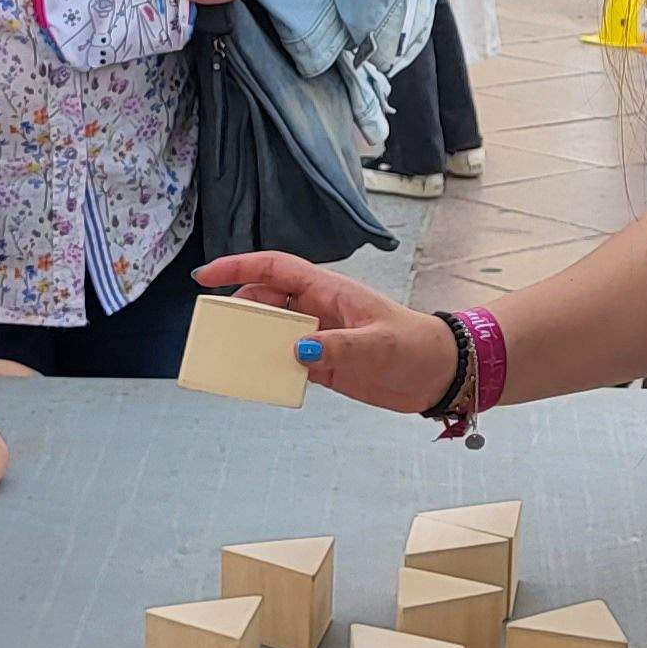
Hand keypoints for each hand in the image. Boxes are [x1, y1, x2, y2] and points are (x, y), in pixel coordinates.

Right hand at [191, 253, 459, 413]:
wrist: (440, 374)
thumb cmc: (416, 347)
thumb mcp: (378, 346)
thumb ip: (338, 348)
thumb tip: (297, 351)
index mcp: (329, 290)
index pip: (275, 268)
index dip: (239, 267)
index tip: (206, 276)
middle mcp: (320, 309)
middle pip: (267, 300)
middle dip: (239, 309)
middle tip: (214, 329)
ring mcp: (321, 336)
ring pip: (275, 332)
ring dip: (253, 341)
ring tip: (228, 356)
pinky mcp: (326, 364)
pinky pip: (288, 362)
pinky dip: (270, 368)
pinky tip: (256, 380)